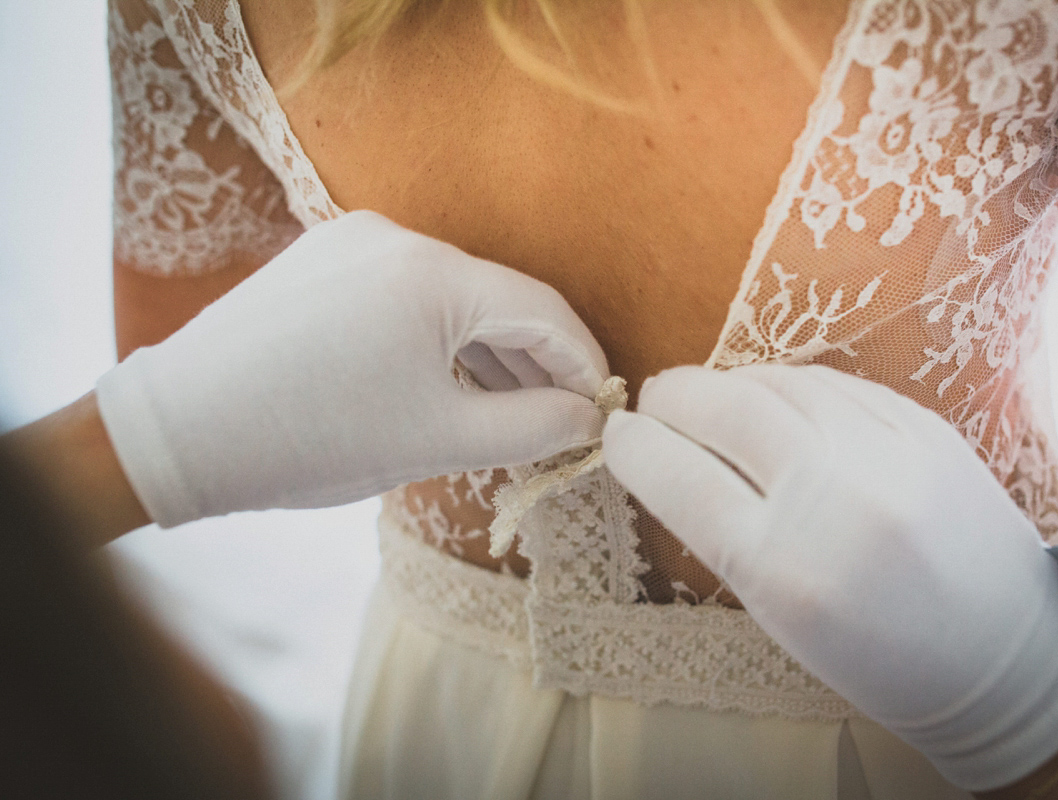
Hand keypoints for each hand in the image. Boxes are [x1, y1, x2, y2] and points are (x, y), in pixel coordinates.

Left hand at [97, 210, 607, 527]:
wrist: (181, 430)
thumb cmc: (311, 439)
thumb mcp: (438, 441)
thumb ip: (533, 428)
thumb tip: (590, 419)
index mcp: (432, 274)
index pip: (544, 311)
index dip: (585, 363)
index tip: (606, 410)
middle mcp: (398, 236)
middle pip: (500, 298)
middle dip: (539, 361)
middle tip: (565, 419)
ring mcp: (355, 240)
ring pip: (454, 296)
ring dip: (491, 351)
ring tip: (515, 410)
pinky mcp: (325, 257)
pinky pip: (409, 292)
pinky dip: (442, 337)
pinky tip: (454, 382)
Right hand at [602, 364, 1057, 791]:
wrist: (1003, 656)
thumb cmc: (876, 655)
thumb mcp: (780, 612)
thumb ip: (726, 533)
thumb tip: (673, 456)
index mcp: (782, 568)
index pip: (678, 476)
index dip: (634, 447)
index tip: (619, 436)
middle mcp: (833, 497)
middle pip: (725, 408)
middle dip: (673, 394)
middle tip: (657, 400)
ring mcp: (887, 452)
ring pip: (780, 382)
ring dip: (730, 383)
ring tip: (713, 397)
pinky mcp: (926, 426)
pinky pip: (836, 383)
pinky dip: (791, 384)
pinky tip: (777, 396)